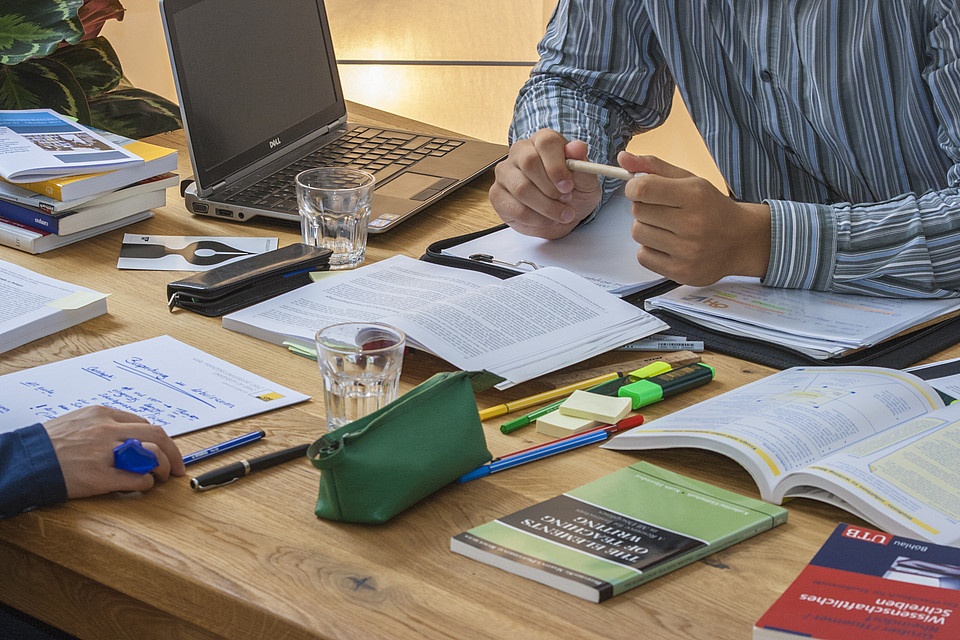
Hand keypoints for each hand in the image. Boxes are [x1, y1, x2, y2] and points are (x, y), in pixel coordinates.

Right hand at [43, 406, 184, 498]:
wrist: (24, 462)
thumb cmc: (49, 444)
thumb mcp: (78, 422)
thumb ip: (104, 426)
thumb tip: (130, 437)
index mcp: (102, 415)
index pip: (144, 423)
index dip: (160, 439)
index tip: (164, 449)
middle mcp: (107, 430)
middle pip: (157, 435)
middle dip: (173, 452)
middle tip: (177, 466)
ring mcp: (104, 453)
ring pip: (153, 454)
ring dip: (164, 467)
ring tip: (162, 476)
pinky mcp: (100, 477)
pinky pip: (138, 478)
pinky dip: (147, 483)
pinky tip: (143, 485)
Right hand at [489, 129, 601, 238]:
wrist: (562, 214)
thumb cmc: (573, 193)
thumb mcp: (586, 182)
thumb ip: (582, 166)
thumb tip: (577, 148)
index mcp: (542, 141)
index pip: (545, 143)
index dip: (557, 166)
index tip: (568, 186)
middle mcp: (520, 152)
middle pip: (529, 163)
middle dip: (551, 189)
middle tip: (565, 200)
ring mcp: (505, 173)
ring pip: (521, 188)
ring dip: (546, 207)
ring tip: (560, 212)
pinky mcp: (497, 194)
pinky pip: (515, 208)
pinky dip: (535, 219)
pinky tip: (545, 219)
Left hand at [620, 151, 771, 285]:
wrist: (742, 241)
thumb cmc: (712, 208)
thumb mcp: (689, 180)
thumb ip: (654, 167)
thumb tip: (623, 158)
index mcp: (694, 195)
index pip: (644, 188)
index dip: (633, 188)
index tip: (638, 189)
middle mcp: (692, 224)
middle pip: (637, 211)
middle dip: (644, 208)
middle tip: (664, 210)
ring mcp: (686, 251)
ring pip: (637, 233)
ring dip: (646, 228)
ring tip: (667, 228)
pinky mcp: (680, 272)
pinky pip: (642, 256)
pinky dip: (650, 250)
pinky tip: (668, 245)